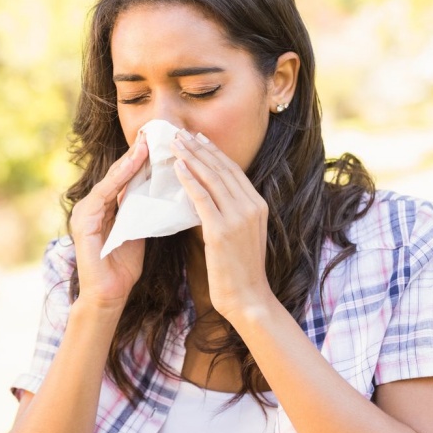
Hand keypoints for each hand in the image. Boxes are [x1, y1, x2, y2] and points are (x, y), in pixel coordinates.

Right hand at [71, 135, 148, 311]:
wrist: (108, 295)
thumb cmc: (123, 267)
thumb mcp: (137, 231)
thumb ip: (141, 210)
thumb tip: (160, 189)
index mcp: (106, 207)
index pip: (125, 178)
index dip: (141, 160)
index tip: (159, 142)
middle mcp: (93, 205)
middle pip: (118, 174)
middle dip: (136, 154)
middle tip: (153, 133)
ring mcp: (86, 212)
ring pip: (111, 180)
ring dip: (129, 161)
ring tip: (146, 143)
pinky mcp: (84, 222)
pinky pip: (104, 195)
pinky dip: (118, 179)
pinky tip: (133, 165)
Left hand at [171, 130, 272, 319]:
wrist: (249, 299)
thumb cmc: (241, 271)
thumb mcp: (242, 235)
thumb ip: (230, 214)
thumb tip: (208, 196)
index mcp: (258, 206)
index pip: (233, 171)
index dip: (214, 152)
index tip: (198, 138)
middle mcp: (251, 206)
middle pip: (222, 168)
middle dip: (199, 148)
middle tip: (180, 133)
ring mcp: (238, 218)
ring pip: (212, 178)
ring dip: (191, 157)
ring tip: (175, 143)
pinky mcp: (221, 231)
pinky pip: (202, 198)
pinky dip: (189, 180)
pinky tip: (177, 167)